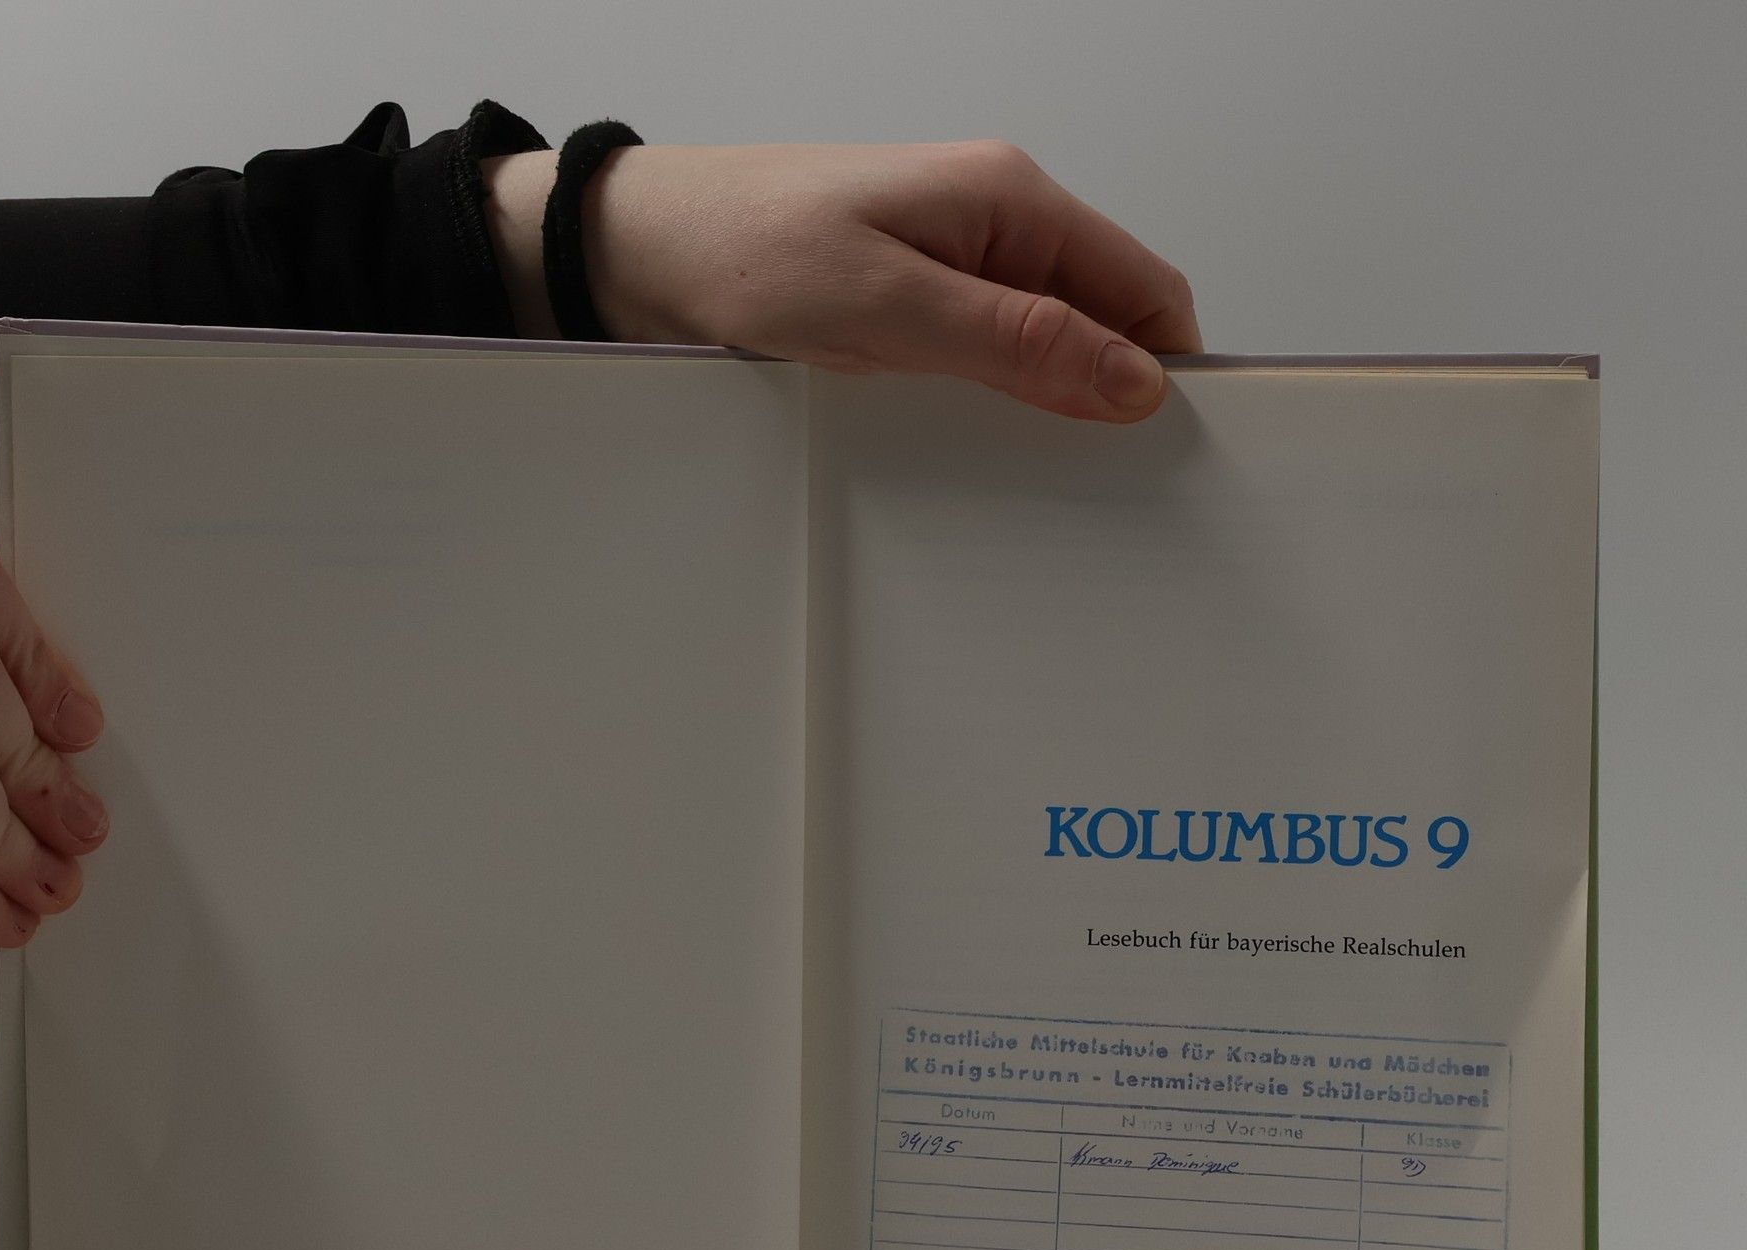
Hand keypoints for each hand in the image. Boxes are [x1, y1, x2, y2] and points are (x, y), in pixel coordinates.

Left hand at [484, 141, 1200, 421]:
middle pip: (1102, 321)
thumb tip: (1132, 380)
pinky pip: (983, 359)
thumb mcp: (890, 305)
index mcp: (1009, 201)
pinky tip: (972, 451)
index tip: (1164, 454)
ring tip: (1035, 479)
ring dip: (1046, 408)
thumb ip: (1016, 340)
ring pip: (1043, 346)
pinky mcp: (911, 306)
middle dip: (1110, 400)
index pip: (1143, 288)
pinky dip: (991, 405)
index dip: (1168, 370)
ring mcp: (952, 267)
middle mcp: (993, 227)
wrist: (641, 250)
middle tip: (1099, 488)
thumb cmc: (746, 251)